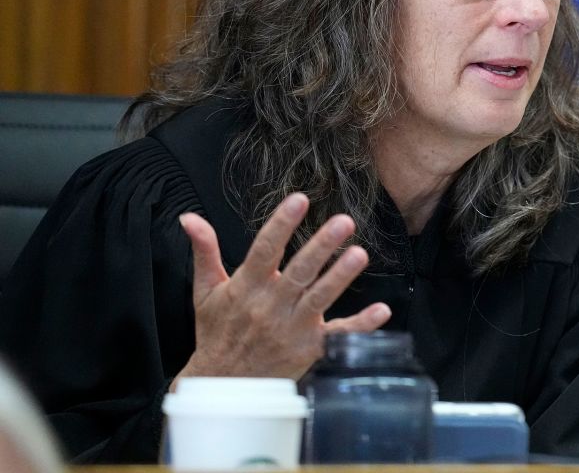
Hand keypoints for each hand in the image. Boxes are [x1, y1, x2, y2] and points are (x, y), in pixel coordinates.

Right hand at [174, 193, 390, 383]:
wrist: (221, 386)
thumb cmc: (217, 333)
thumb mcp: (205, 291)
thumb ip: (205, 250)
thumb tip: (189, 217)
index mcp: (246, 288)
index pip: (264, 250)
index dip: (281, 224)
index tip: (299, 200)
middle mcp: (270, 307)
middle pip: (299, 272)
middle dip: (321, 246)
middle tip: (344, 222)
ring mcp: (291, 329)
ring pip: (319, 298)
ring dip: (340, 277)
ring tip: (359, 254)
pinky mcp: (309, 349)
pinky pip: (338, 337)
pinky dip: (361, 325)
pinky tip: (381, 311)